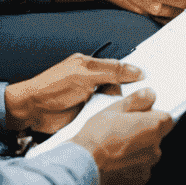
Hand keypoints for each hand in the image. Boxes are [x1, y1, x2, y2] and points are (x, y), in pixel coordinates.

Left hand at [4, 52, 141, 133]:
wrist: (31, 111)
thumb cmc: (51, 88)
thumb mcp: (84, 74)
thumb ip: (111, 71)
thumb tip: (136, 71)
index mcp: (92, 65)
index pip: (120, 66)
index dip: (136, 72)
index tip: (154, 78)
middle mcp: (94, 81)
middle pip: (121, 85)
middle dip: (134, 90)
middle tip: (154, 95)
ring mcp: (91, 99)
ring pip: (116, 101)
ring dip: (125, 105)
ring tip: (143, 108)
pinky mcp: (89, 116)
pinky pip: (107, 115)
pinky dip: (115, 116)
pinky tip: (126, 119)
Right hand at [72, 88, 174, 184]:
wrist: (82, 166)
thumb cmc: (96, 137)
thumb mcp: (114, 110)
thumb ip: (137, 100)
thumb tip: (151, 94)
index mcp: (153, 127)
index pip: (166, 119)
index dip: (152, 117)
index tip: (138, 118)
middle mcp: (155, 148)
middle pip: (155, 137)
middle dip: (143, 134)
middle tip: (120, 133)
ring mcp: (147, 166)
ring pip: (146, 154)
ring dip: (136, 151)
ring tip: (114, 149)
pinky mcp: (138, 180)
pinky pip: (138, 169)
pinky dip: (129, 167)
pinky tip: (113, 162)